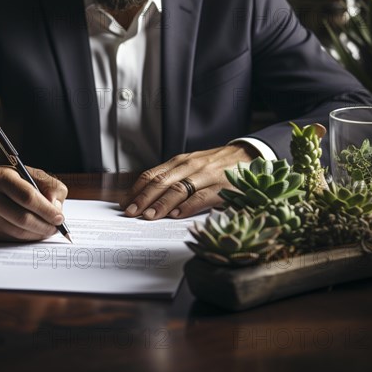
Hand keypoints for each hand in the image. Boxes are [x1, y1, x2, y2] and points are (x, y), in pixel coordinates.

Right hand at [0, 166, 67, 241]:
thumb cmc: (13, 180)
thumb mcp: (32, 174)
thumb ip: (50, 186)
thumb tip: (56, 208)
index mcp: (1, 177)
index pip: (27, 197)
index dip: (46, 210)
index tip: (60, 217)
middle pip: (22, 218)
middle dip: (45, 225)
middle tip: (57, 227)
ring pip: (18, 232)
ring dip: (38, 234)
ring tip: (49, 230)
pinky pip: (13, 238)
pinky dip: (28, 238)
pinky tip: (36, 232)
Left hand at [119, 144, 257, 219]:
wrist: (248, 155)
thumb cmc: (215, 165)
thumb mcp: (191, 166)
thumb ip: (173, 178)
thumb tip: (147, 197)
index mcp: (179, 162)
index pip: (152, 175)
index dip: (136, 189)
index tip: (124, 202)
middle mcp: (190, 166)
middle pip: (161, 182)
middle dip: (143, 198)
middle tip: (130, 212)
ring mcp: (206, 176)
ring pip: (179, 189)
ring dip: (161, 204)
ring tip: (149, 216)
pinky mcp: (222, 186)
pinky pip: (202, 196)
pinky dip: (188, 206)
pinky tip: (177, 215)